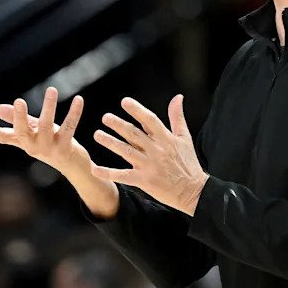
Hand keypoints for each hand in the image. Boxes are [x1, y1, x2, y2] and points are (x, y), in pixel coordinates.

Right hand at [0, 88, 118, 217]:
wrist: (74, 166)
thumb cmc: (52, 144)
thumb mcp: (34, 131)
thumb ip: (19, 119)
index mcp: (25, 143)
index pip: (6, 138)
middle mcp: (34, 147)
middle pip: (23, 131)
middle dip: (20, 117)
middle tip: (18, 101)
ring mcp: (50, 149)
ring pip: (47, 125)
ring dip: (49, 107)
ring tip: (51, 89)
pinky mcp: (66, 148)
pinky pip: (69, 127)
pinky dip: (74, 112)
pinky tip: (78, 99)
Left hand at [91, 95, 207, 215]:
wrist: (192, 191)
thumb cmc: (188, 163)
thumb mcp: (185, 138)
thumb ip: (177, 117)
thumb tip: (178, 97)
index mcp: (166, 139)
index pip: (150, 120)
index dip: (137, 110)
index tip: (124, 102)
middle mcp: (156, 150)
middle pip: (134, 134)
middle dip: (119, 125)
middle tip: (105, 117)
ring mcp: (149, 166)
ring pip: (126, 152)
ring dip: (111, 143)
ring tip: (97, 135)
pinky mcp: (144, 180)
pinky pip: (123, 176)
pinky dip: (108, 173)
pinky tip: (95, 170)